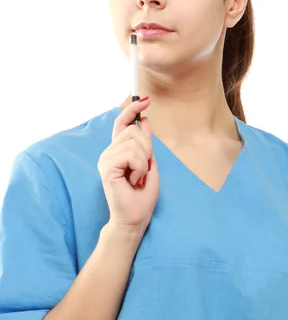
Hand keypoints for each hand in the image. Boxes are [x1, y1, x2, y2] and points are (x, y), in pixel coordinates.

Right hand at [97, 97, 159, 232]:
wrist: (134, 218)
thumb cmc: (141, 196)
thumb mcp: (149, 165)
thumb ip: (146, 144)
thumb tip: (144, 120)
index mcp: (118, 151)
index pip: (122, 123)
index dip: (132, 109)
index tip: (145, 100)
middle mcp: (109, 152)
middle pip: (133, 130)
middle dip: (147, 148)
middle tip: (144, 169)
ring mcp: (106, 159)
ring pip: (134, 142)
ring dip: (144, 162)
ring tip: (138, 177)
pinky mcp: (107, 167)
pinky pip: (132, 155)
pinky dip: (140, 168)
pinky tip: (133, 181)